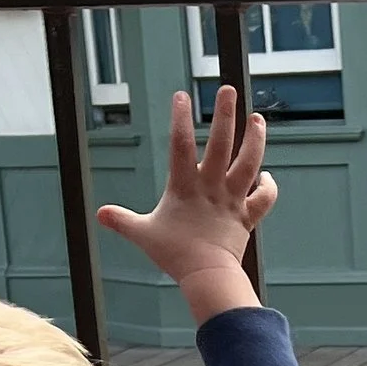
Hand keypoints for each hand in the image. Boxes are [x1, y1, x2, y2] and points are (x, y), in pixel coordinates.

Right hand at [98, 89, 274, 322]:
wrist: (207, 275)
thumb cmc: (174, 255)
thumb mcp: (143, 234)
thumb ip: (122, 220)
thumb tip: (99, 214)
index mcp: (184, 186)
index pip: (180, 144)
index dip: (179, 118)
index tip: (181, 95)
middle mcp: (211, 187)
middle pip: (221, 144)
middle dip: (225, 115)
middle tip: (228, 90)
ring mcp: (231, 200)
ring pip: (248, 163)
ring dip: (255, 140)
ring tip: (258, 118)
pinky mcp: (247, 217)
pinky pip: (263, 198)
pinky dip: (268, 186)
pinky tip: (265, 174)